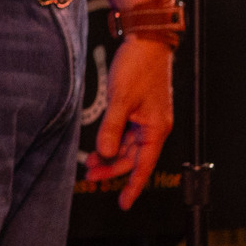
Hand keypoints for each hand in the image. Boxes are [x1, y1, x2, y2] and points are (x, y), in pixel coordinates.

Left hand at [89, 35, 175, 208]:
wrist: (146, 41)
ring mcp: (147, 118)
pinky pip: (126, 133)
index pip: (143, 166)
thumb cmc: (137, 67)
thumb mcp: (120, 99)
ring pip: (128, 146)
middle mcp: (154, 126)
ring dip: (110, 155)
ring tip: (89, 164)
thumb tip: (104, 152)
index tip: (123, 204)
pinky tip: (99, 145)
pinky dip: (112, 140)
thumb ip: (111, 128)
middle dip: (113, 168)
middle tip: (90, 175)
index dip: (132, 185)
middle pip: (133, 157)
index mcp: (155, 128)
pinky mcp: (139, 109)